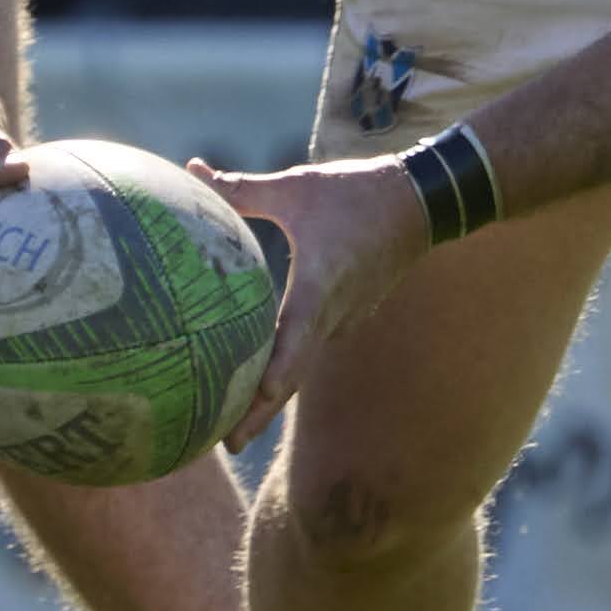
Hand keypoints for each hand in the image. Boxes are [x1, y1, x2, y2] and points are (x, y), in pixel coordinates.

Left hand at [190, 156, 432, 449]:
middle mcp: (332, 315)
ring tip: (228, 415)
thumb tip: (191, 169)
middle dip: (256, 412)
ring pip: (300, 365)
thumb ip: (240, 188)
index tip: (238, 418)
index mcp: (318, 288)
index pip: (289, 351)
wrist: (419, 202)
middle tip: (221, 442)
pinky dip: (285, 366)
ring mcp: (343, 320)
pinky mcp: (347, 316)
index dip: (264, 388)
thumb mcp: (295, 187)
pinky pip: (311, 348)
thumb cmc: (355, 192)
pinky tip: (255, 371)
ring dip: (268, 391)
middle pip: (290, 377)